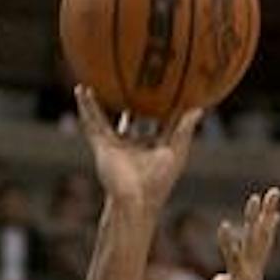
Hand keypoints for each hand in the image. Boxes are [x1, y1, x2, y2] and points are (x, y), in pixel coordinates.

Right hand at [75, 86, 200, 216]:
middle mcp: (132, 144)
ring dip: (97, 102)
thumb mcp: (176, 152)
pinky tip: (81, 90)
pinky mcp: (102, 146)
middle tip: (129, 80)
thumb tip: (199, 108)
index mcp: (152, 146)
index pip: (156, 121)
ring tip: (92, 82)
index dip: (160, 106)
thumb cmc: (158, 181)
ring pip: (104, 118)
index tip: (163, 85)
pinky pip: (91, 122)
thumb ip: (184, 130)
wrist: (135, 199)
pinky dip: (85, 107)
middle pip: (129, 117)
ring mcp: (115, 145)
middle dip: (128, 102)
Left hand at [203, 188, 279, 279]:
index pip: (260, 247)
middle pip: (262, 238)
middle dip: (267, 213)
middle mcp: (253, 274)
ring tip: (255, 198)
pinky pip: (232, 260)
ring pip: (253, 243)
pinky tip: (224, 226)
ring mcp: (247, 278)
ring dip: (254, 220)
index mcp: (250, 277)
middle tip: (274, 192)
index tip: (273, 212)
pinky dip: (228, 243)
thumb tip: (220, 279)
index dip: (266, 229)